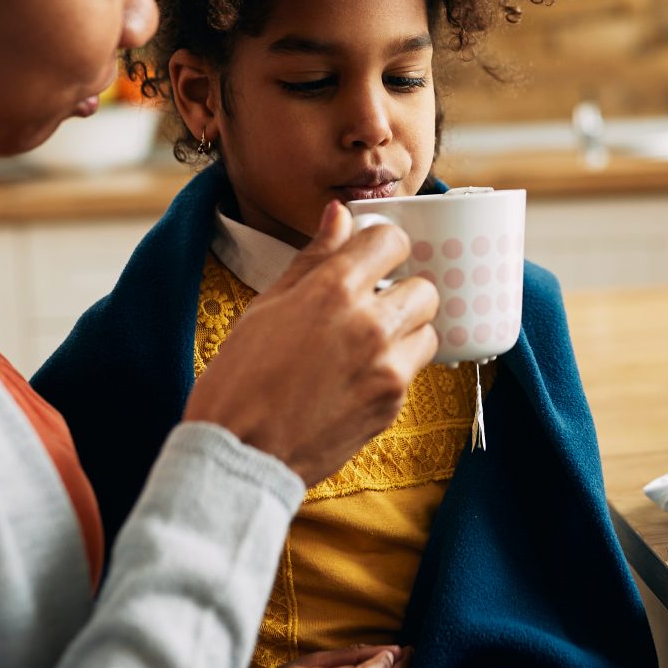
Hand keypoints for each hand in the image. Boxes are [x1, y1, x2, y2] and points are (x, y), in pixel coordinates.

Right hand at [184, 202, 437, 485]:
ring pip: (427, 329)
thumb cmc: (240, 378)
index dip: (381, 246)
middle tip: (371, 305)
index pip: (391, 240)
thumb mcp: (266, 306)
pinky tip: (359, 376)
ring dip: (405, 330)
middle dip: (401, 290)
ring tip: (368, 343)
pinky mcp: (394, 403)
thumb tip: (339, 214)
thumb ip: (312, 258)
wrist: (240, 453)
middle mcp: (369, 323)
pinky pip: (413, 369)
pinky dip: (395, 367)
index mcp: (332, 290)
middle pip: (423, 287)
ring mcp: (387, 366)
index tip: (370, 259)